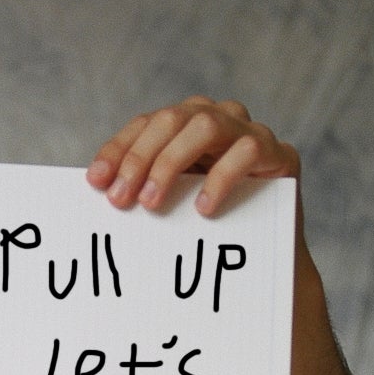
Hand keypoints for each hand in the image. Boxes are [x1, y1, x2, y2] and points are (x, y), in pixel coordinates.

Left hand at [87, 97, 299, 218]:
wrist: (267, 256)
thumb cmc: (211, 229)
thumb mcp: (172, 206)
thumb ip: (144, 191)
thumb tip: (99, 193)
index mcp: (186, 125)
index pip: (146, 124)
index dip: (118, 150)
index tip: (95, 182)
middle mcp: (217, 118)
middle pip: (171, 119)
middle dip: (139, 158)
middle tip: (120, 199)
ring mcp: (249, 131)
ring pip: (205, 125)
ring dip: (171, 162)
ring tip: (152, 202)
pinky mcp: (278, 153)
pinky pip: (246, 151)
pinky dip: (220, 178)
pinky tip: (203, 208)